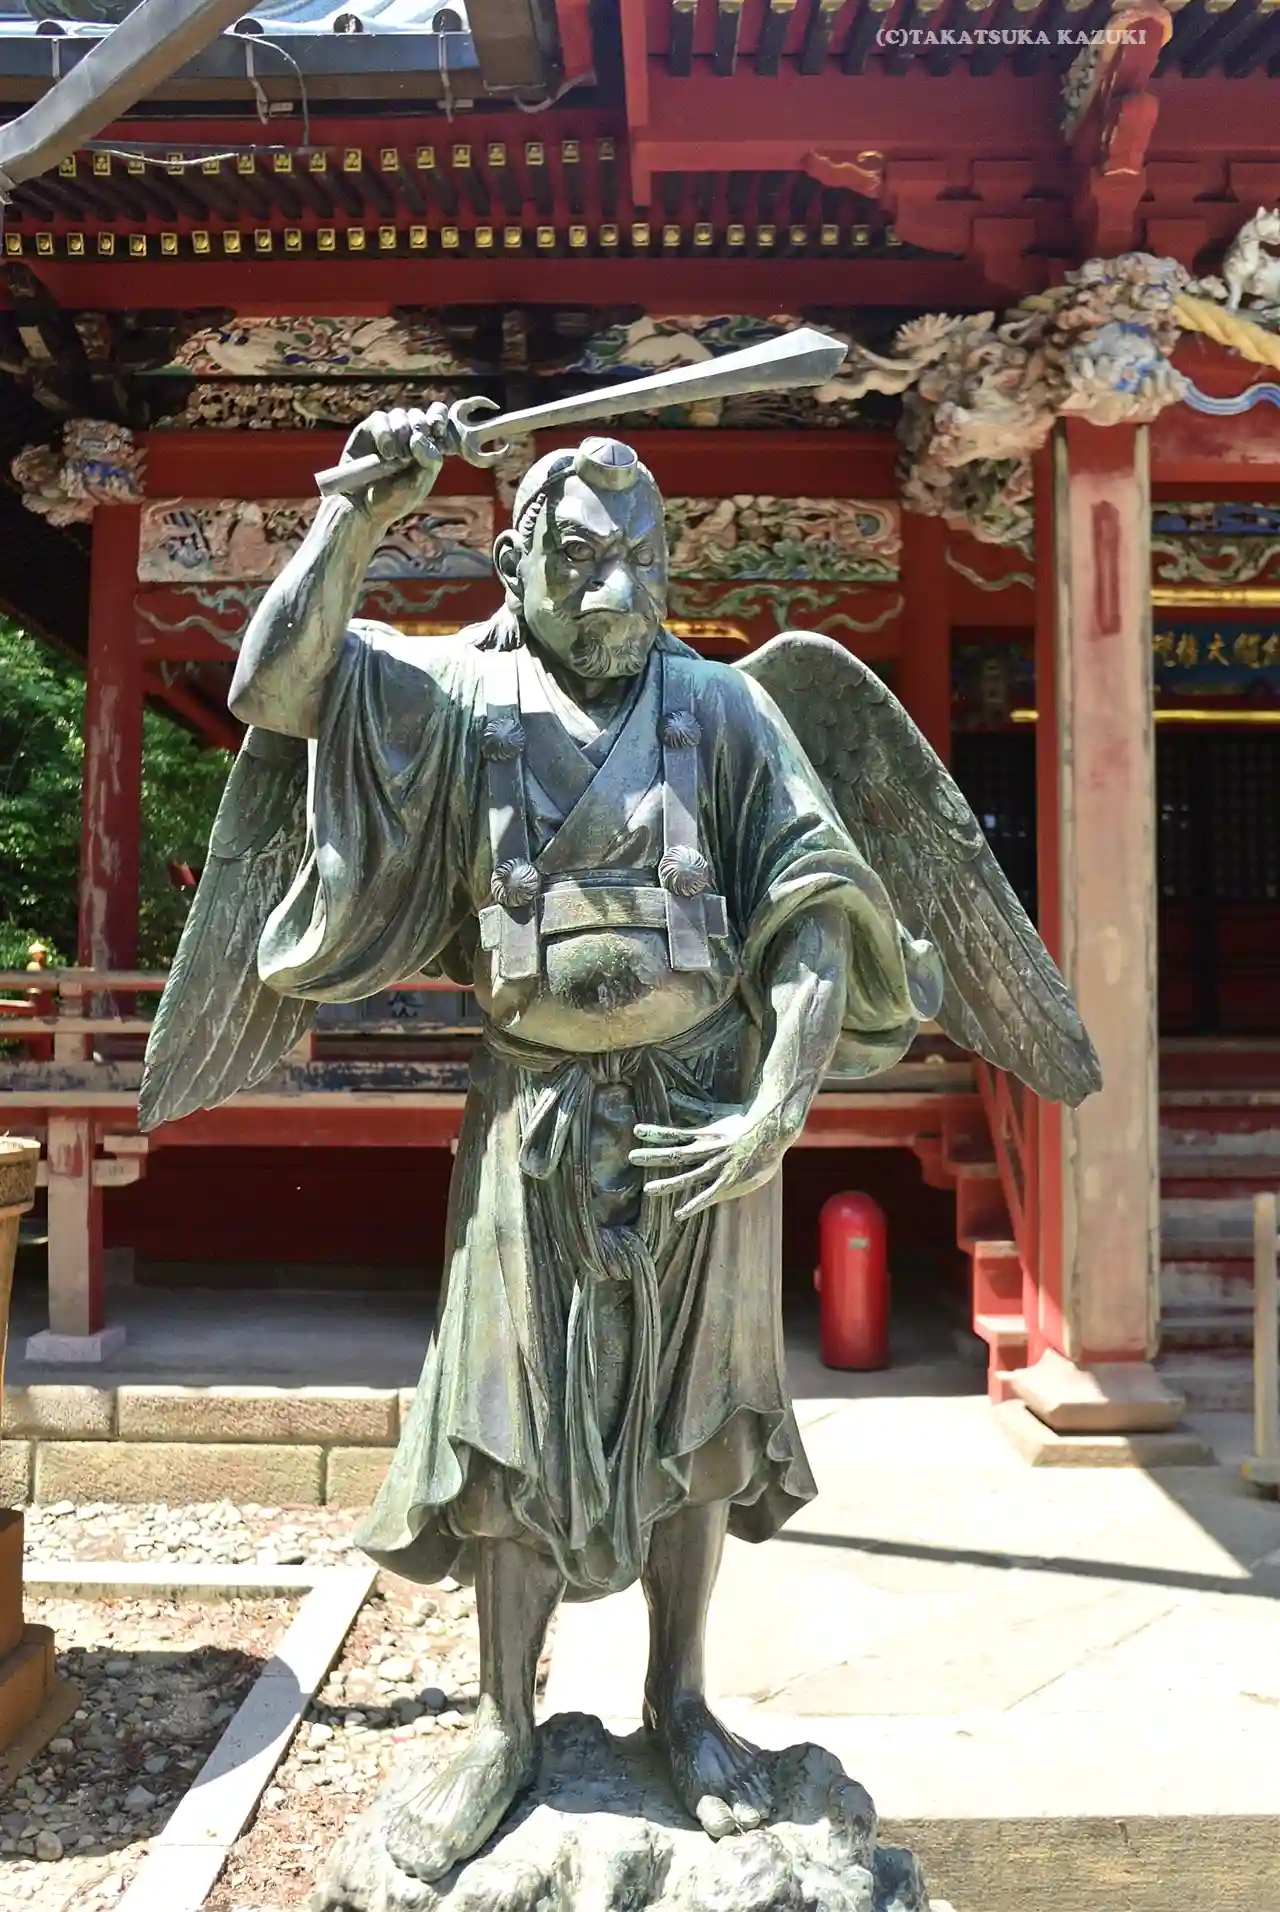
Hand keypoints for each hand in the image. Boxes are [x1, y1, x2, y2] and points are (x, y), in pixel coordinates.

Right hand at [342, 402, 449, 523]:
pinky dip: (385, 434)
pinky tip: (385, 453)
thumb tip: (419, 437)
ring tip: (395, 458)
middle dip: (418, 429)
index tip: (437, 431)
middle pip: (419, 415)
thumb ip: (428, 461)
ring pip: (400, 415)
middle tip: (410, 454)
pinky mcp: (368, 430)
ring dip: (401, 434)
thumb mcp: (419, 484)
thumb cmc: (394, 500)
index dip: (438, 417)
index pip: (438, 416)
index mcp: (426, 446)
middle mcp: (408, 435)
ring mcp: (388, 430)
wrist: (363, 508)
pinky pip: (380, 418)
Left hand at [630, 1086, 811, 1221]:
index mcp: (704, 1134)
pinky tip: (678, 1214)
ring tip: (647, 1191)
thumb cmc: (745, 1121)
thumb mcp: (718, 1111)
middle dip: (653, 1157)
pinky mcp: (729, 1183)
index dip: (655, 1132)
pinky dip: (693, 1205)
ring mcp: (717, 1168)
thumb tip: (673, 1095)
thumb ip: (694, 1107)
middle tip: (632, 1158)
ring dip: (667, 1184)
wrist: (772, 1133)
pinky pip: (708, 1196)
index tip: (637, 1131)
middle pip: (675, 1154)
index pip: (674, 1133)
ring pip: (688, 1177)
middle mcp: (707, 1151)